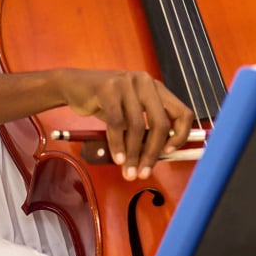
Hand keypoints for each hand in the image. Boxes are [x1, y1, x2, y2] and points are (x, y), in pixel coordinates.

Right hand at [58, 67, 194, 179]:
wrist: (73, 86)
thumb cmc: (105, 102)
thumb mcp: (130, 113)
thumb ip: (145, 129)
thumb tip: (157, 157)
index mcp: (157, 88)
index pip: (182, 112)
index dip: (181, 136)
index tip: (169, 153)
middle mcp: (146, 82)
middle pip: (160, 123)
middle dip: (152, 153)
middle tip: (144, 173)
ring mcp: (127, 83)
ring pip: (136, 126)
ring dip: (133, 154)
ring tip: (128, 171)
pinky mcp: (108, 89)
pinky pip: (116, 123)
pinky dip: (117, 144)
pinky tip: (117, 158)